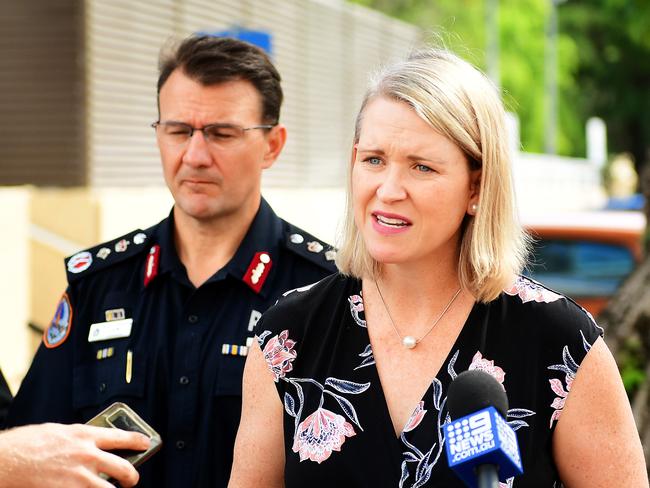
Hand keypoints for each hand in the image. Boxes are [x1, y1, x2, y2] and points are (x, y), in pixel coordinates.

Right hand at [0, 422, 149, 487]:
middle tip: (131, 480)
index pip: (123, 437)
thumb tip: (94, 444)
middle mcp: (87, 455)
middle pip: (124, 468)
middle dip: (132, 477)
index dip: (138, 441)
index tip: (146, 444)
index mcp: (86, 435)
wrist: (8, 459)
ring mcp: (79, 477)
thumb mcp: (60, 431)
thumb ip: (80, 438)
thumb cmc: (29, 443)